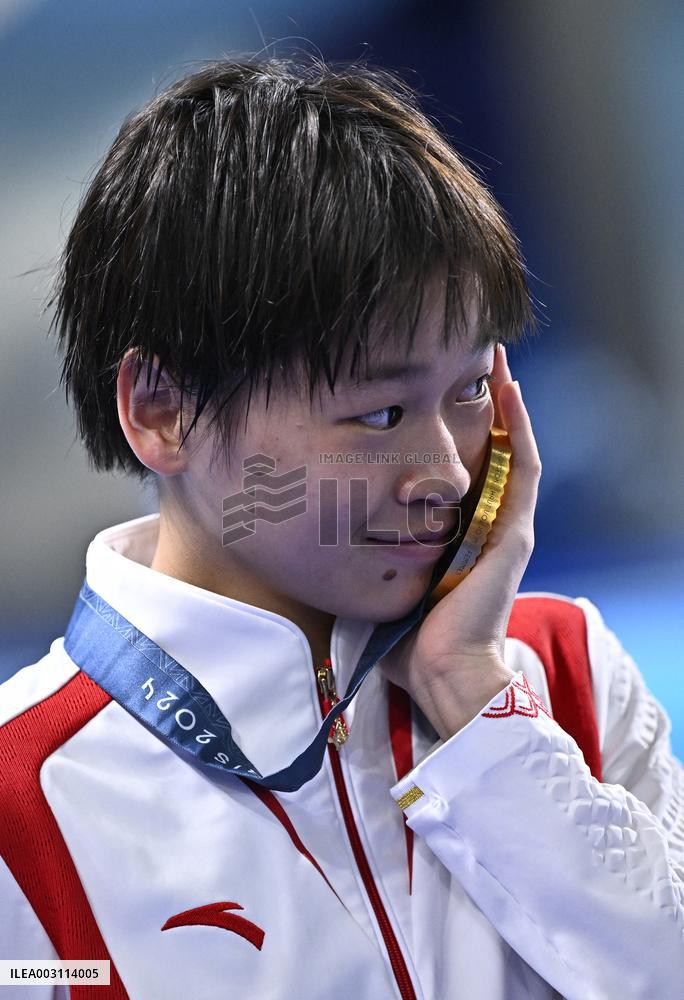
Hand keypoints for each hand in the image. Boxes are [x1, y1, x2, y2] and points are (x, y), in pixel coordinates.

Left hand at [378, 344, 541, 739]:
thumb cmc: (406, 640)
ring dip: (505, 403)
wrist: (440, 674)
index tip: (433, 389)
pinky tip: (508, 389)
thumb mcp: (378, 582)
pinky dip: (518, 429)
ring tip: (492, 358)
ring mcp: (507, 528)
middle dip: (480, 405)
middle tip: (467, 357)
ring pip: (511, 449)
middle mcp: (488, 526)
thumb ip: (357, 556)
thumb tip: (308, 534)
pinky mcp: (515, 533)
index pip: (461, 470)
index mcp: (459, 536)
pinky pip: (522, 469)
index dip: (453, 429)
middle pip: (489, 451)